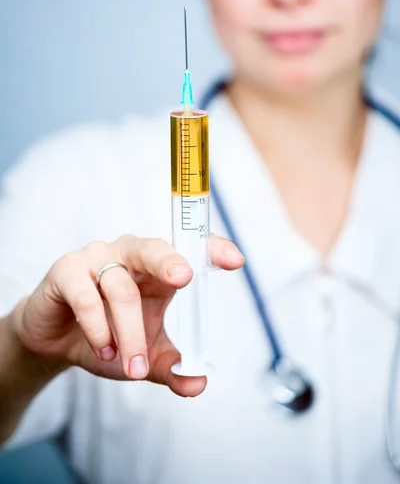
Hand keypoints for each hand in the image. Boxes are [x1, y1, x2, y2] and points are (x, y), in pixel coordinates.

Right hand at [10, 235, 243, 396]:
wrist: (57, 341)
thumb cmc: (108, 337)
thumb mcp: (145, 355)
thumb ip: (172, 367)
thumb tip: (198, 384)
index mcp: (157, 268)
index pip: (188, 249)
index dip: (211, 250)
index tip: (235, 261)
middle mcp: (129, 254)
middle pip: (153, 248)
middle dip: (169, 261)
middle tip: (183, 279)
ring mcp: (97, 257)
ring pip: (120, 287)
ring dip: (129, 333)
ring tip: (132, 366)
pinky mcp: (66, 270)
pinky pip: (86, 296)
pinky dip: (98, 328)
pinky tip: (102, 350)